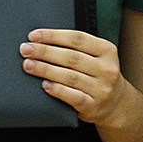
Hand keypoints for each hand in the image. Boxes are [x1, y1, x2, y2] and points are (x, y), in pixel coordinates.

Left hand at [20, 28, 135, 126]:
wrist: (116, 104)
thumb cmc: (98, 75)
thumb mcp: (97, 56)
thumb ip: (77, 47)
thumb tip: (41, 39)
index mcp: (107, 50)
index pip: (77, 39)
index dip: (53, 36)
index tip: (34, 35)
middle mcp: (107, 69)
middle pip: (71, 57)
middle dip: (44, 52)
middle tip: (25, 49)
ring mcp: (101, 89)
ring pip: (69, 76)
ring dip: (46, 69)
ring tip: (28, 65)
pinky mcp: (93, 106)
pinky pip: (73, 96)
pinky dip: (58, 90)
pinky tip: (44, 85)